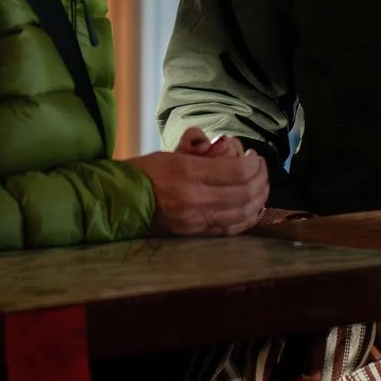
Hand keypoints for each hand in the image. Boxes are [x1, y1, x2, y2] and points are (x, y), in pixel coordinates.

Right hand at [129, 127, 267, 235]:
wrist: (118, 203)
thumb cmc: (144, 173)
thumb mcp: (171, 154)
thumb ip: (200, 153)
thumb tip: (227, 147)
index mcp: (186, 172)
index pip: (236, 171)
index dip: (253, 164)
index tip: (254, 156)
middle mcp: (193, 198)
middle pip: (244, 194)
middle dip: (260, 180)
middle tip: (261, 168)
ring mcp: (194, 220)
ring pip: (241, 214)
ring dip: (259, 199)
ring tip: (261, 186)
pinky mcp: (194, 234)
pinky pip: (230, 229)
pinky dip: (248, 218)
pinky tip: (254, 208)